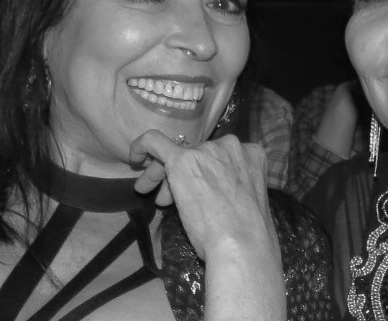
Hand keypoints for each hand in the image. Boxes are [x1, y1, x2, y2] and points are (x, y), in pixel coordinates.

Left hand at [130, 131, 276, 259]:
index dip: (204, 171)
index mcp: (252, 154)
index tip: (192, 189)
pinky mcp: (182, 159)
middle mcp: (231, 145)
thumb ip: (233, 186)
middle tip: (164, 197)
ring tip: (148, 193)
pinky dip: (142, 147)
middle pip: (197, 153)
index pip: (218, 156)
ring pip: (176, 153)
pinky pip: (154, 141)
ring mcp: (207, 151)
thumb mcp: (248, 200)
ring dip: (161, 173)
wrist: (241, 245)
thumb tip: (212, 193)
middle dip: (179, 173)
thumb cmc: (249, 235)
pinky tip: (134, 158)